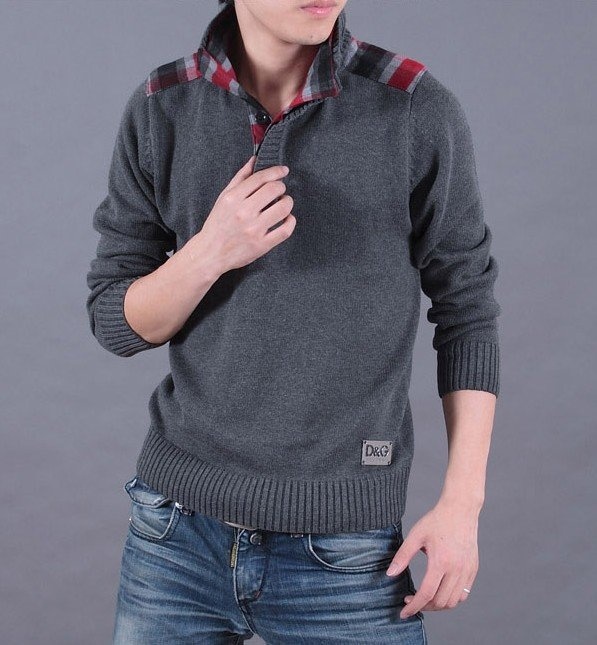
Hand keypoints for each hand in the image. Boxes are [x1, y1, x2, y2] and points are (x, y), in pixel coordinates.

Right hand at [195, 155, 295, 274]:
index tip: (283, 171)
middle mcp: (243, 213)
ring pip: (283, 208)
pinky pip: (285, 230)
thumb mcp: (224, 198)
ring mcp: (254, 230)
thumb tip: (254, 160)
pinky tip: (287, 219)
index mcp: (233, 199)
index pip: (260, 178)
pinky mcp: (262, 245)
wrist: (210, 253)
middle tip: (279, 191)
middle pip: (274, 190)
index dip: (276, 171)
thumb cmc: (218, 224)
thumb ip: (240, 178)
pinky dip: (290, 221)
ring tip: (282, 204)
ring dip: (287, 202)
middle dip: (281, 187)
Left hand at [385, 501, 479, 618]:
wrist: (460, 509)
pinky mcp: (473, 569)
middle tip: (412, 601)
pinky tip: (440, 591)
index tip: (404, 612)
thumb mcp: (416, 535)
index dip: (414, 607)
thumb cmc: (436, 521)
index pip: (426, 594)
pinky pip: (464, 593)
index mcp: (441, 562)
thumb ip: (402, 556)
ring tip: (425, 598)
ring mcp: (467, 570)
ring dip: (439, 605)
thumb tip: (389, 574)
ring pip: (454, 601)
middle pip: (441, 602)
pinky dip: (451, 598)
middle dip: (425, 607)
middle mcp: (457, 569)